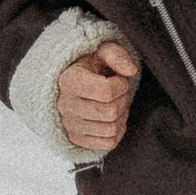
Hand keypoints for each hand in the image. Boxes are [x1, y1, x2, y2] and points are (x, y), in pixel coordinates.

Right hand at [55, 37, 140, 154]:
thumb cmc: (89, 65)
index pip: (106, 92)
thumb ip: (116, 55)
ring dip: (120, 116)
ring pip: (110, 129)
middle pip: (110, 112)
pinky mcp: (76, 139)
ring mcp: (69, 125)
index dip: (121, 85)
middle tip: (118, 92)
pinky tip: (112, 118)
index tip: (118, 79)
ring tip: (114, 103)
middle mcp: (64, 105)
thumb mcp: (101, 51)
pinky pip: (107, 143)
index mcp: (68, 80)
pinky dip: (116, 131)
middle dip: (122, 100)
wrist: (71, 81)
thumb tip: (131, 70)